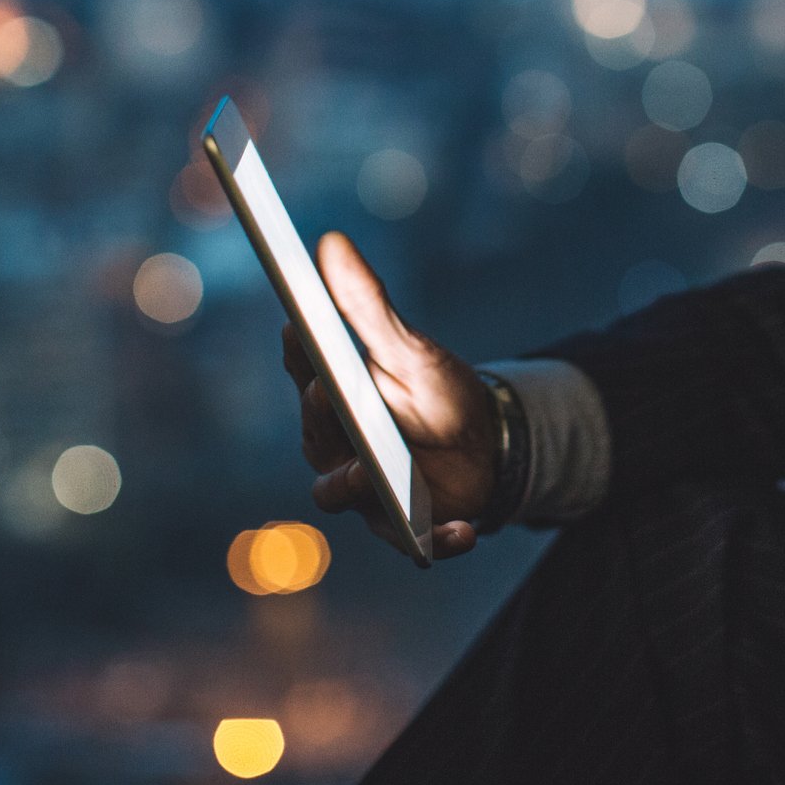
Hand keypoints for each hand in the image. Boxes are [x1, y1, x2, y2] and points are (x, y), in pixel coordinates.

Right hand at [280, 231, 494, 560]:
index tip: (298, 325)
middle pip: (314, 435)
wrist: (487, 448)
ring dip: (351, 486)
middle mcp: (336, 447)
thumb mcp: (409, 347)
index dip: (298, 351)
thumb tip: (330, 242)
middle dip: (318, 416)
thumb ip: (368, 304)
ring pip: (338, 494)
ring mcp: (365, 491)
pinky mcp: (403, 527)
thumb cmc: (437, 392)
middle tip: (324, 391)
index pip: (304, 370)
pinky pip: (413, 542)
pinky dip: (437, 541)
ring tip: (368, 475)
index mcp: (334, 396)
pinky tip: (463, 532)